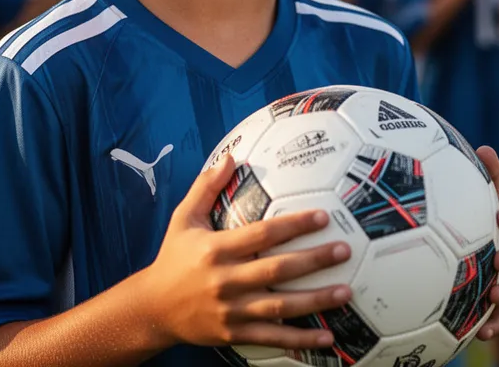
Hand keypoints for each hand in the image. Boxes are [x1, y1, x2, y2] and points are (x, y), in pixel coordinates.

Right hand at [142, 157, 352, 349]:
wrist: (152, 309)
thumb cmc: (173, 258)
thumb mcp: (184, 220)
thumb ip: (205, 188)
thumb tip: (230, 157)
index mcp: (216, 250)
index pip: (261, 235)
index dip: (293, 225)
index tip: (322, 216)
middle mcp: (226, 281)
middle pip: (277, 271)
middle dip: (313, 260)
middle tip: (344, 250)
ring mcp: (231, 311)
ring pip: (280, 308)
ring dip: (315, 301)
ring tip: (346, 291)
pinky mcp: (234, 334)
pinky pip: (272, 338)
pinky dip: (300, 341)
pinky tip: (327, 338)